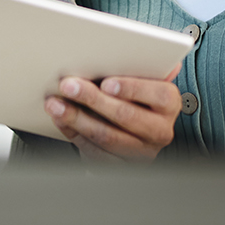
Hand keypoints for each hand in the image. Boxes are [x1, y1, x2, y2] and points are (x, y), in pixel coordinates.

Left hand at [46, 75, 179, 161]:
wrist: (132, 128)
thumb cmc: (134, 94)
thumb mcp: (143, 77)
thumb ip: (144, 64)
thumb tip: (165, 58)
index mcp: (169, 103)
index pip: (158, 95)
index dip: (132, 88)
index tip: (106, 83)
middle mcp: (160, 130)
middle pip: (127, 116)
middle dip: (93, 99)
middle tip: (68, 85)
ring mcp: (142, 152)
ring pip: (107, 137)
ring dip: (77, 119)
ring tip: (55, 103)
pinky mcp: (121, 165)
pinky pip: (96, 153)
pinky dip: (74, 134)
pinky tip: (60, 120)